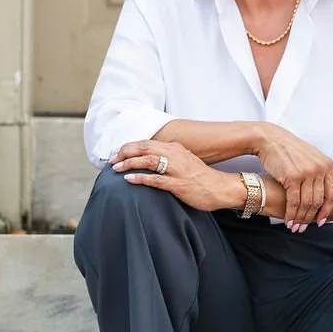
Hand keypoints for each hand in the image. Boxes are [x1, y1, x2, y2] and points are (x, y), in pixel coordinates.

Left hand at [111, 140, 234, 212]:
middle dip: (125, 152)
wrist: (221, 188)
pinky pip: (155, 179)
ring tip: (117, 168)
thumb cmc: (201, 178)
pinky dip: (139, 178)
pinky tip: (128, 180)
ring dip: (129, 164)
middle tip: (112, 160)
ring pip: (147, 161)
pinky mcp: (178, 184)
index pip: (147, 143)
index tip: (116, 153)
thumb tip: (151, 160)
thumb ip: (170, 157)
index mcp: (175, 148)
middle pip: (144, 148)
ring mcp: (176, 169)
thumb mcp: (185, 161)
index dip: (129, 147)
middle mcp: (175, 155)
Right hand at [254, 124, 332, 231]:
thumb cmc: (291, 148)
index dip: (326, 210)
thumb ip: (332, 168)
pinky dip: (291, 213)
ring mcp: (307, 173)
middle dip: (311, 218)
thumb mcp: (315, 155)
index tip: (321, 221)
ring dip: (300, 218)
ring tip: (295, 226)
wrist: (270, 139)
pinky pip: (294, 201)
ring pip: (307, 203)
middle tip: (303, 228)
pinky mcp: (292, 177)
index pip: (332, 193)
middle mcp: (320, 169)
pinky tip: (288, 220)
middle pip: (319, 201)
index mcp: (327, 164)